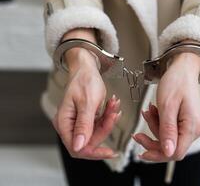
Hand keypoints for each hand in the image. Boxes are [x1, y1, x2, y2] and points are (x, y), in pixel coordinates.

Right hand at [53, 28, 121, 159]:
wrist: (86, 68)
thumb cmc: (84, 80)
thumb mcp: (87, 102)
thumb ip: (84, 125)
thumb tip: (78, 146)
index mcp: (64, 122)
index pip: (77, 148)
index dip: (94, 152)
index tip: (111, 152)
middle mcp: (69, 125)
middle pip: (90, 141)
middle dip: (105, 129)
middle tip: (114, 114)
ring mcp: (77, 122)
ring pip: (97, 132)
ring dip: (108, 120)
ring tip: (113, 105)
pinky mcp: (86, 119)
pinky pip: (100, 124)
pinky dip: (108, 116)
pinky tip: (112, 105)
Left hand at [133, 53, 199, 160]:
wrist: (182, 68)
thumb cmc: (176, 82)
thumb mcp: (167, 106)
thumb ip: (168, 131)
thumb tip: (168, 153)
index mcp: (192, 127)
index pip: (175, 153)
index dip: (157, 154)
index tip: (141, 151)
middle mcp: (194, 130)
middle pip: (171, 148)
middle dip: (152, 140)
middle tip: (137, 133)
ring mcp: (190, 126)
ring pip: (168, 139)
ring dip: (154, 128)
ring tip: (147, 112)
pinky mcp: (185, 122)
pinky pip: (169, 130)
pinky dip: (158, 123)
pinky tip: (152, 111)